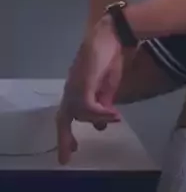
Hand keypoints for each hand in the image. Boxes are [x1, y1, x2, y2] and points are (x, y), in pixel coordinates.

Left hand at [56, 17, 123, 164]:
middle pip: (64, 118)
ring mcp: (77, 85)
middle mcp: (72, 89)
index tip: (73, 149)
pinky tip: (113, 114)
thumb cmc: (110, 55)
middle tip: (68, 157)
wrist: (112, 34)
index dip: (68, 133)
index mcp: (76, 89)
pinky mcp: (85, 83)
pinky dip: (100, 113)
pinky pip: (88, 106)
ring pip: (80, 112)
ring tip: (115, 117)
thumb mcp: (108, 85)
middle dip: (65, 139)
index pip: (68, 115)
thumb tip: (100, 124)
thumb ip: (103, 103)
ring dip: (98, 118)